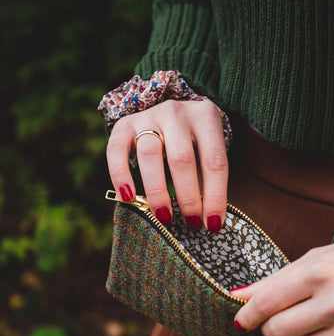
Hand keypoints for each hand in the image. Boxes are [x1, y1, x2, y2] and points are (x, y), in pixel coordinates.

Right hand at [106, 99, 227, 230]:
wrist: (167, 114)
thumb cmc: (192, 141)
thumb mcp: (207, 150)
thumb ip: (206, 178)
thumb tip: (207, 219)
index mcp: (205, 117)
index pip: (214, 161)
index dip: (214, 195)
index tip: (213, 224)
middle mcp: (176, 112)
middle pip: (181, 158)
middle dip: (188, 196)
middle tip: (191, 222)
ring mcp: (148, 116)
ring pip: (150, 155)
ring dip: (157, 191)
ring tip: (164, 217)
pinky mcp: (124, 125)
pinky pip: (116, 150)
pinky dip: (120, 175)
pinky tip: (128, 198)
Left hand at [233, 243, 333, 335]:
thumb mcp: (310, 262)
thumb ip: (272, 282)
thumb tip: (236, 297)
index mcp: (320, 273)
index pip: (267, 304)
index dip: (247, 316)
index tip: (241, 321)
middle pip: (278, 332)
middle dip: (275, 326)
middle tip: (288, 315)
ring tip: (316, 323)